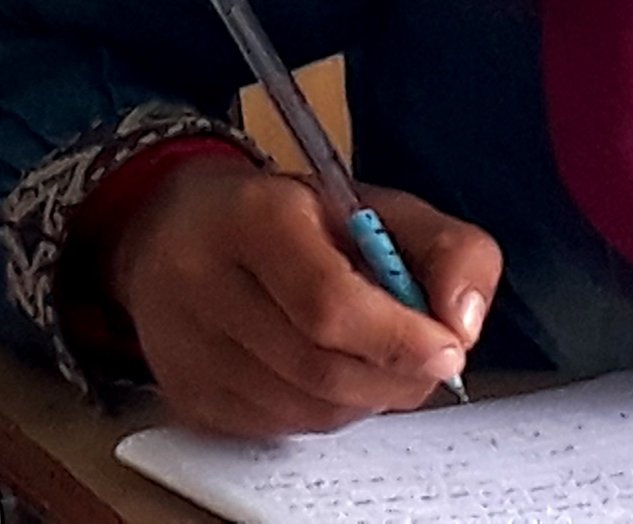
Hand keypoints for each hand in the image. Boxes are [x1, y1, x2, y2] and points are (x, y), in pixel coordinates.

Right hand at [107, 158, 501, 438]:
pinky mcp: (187, 395)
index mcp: (253, 216)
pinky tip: (320, 369)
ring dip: (364, 396)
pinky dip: (323, 411)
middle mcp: (204, 282)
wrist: (169, 228)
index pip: (330, 303)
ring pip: (308, 409)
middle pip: (323, 368)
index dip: (399, 337)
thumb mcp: (370, 203)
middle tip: (425, 357)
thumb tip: (463, 322)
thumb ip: (444, 246)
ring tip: (367, 354)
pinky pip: (282, 428)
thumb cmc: (281, 216)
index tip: (447, 346)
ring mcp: (188, 347)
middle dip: (395, 374)